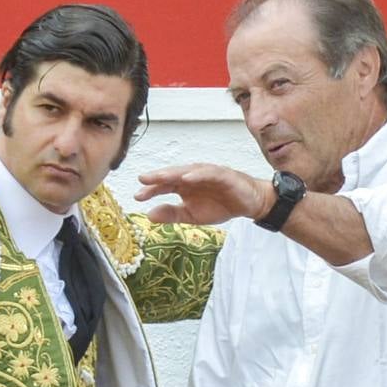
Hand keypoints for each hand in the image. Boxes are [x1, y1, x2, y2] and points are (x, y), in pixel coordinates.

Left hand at [136, 164, 272, 224]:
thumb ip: (172, 214)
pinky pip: (208, 173)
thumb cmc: (221, 205)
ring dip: (173, 173)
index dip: (151, 190)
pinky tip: (186, 178)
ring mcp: (207, 174)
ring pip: (187, 171)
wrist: (249, 204)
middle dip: (157, 177)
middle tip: (142, 180)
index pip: (164, 186)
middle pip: (172, 175)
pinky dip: (197, 174)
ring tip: (160, 177)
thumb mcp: (193, 216)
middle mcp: (193, 177)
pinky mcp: (222, 174)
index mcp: (184, 186)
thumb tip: (149, 215)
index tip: (137, 196)